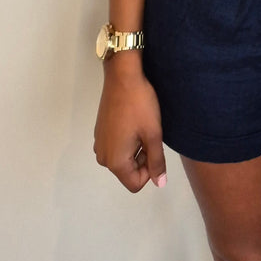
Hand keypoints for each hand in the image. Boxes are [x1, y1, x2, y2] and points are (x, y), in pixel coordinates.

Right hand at [93, 56, 166, 192]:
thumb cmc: (140, 105)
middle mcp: (103, 157)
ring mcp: (99, 144)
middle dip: (143, 158)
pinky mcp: (100, 132)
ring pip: (124, 158)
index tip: (155, 148)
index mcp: (115, 161)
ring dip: (137, 148)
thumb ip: (157, 162)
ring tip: (142, 126)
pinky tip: (133, 120)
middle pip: (129, 172)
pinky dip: (128, 139)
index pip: (136, 184)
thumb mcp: (153, 134)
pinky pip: (117, 146)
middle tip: (150, 134)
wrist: (123, 76)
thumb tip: (160, 184)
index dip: (150, 171)